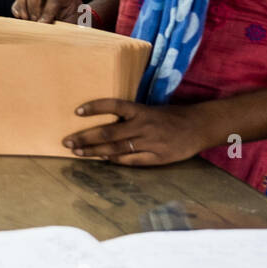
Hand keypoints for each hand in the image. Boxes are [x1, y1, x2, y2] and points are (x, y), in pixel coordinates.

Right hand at [13, 0, 81, 22]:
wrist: (71, 28)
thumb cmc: (73, 26)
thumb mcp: (73, 25)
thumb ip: (62, 24)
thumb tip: (42, 25)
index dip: (48, 12)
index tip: (45, 24)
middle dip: (33, 5)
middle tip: (35, 20)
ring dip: (23, 6)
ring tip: (27, 19)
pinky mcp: (30, 0)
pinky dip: (17, 8)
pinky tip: (21, 18)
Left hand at [63, 99, 211, 165]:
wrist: (199, 127)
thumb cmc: (170, 116)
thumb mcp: (149, 110)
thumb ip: (129, 116)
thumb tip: (102, 122)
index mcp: (140, 110)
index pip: (113, 106)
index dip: (94, 107)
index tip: (76, 112)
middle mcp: (143, 125)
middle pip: (108, 133)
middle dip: (85, 138)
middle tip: (67, 142)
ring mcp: (150, 143)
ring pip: (116, 149)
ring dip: (94, 152)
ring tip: (77, 152)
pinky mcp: (158, 157)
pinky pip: (131, 161)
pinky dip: (115, 161)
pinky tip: (102, 160)